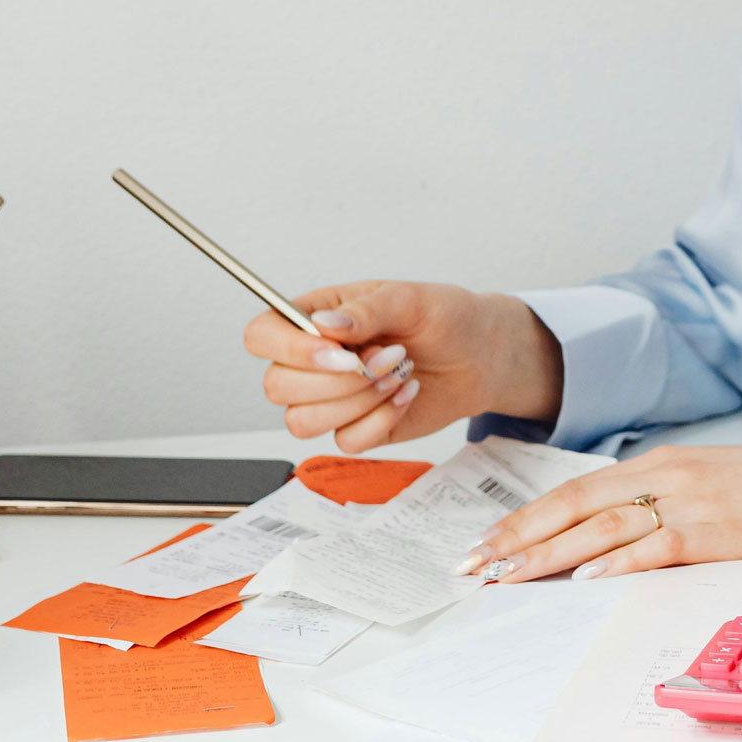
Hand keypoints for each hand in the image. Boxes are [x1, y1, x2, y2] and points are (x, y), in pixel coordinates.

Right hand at [243, 281, 563, 453]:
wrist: (480, 356)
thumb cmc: (444, 317)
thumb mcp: (409, 298)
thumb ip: (366, 310)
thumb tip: (323, 326)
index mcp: (315, 317)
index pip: (261, 335)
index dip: (288, 349)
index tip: (340, 352)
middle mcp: (313, 360)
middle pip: (276, 386)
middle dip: (338, 380)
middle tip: (388, 357)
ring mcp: (331, 398)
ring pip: (302, 422)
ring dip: (357, 402)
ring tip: (398, 374)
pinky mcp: (355, 428)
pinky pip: (344, 442)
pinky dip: (380, 422)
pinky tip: (405, 396)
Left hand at [452, 441, 741, 581]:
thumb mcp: (710, 484)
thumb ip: (661, 501)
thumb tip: (609, 538)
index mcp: (660, 462)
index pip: (574, 491)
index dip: (524, 519)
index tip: (485, 546)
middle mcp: (668, 476)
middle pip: (575, 508)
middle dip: (518, 539)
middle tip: (474, 568)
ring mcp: (694, 501)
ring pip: (604, 530)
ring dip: (549, 556)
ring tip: (507, 578)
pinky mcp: (723, 532)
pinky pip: (660, 548)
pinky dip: (619, 565)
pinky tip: (585, 581)